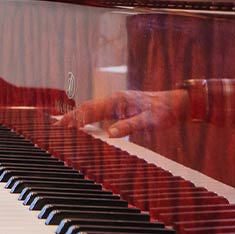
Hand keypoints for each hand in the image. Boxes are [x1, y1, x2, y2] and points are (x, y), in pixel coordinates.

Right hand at [56, 88, 188, 136]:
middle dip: (71, 117)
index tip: (61, 127)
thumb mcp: (150, 121)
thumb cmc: (165, 112)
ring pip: (92, 109)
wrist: (178, 103)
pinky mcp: (121, 108)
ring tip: (63, 126)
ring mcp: (117, 102)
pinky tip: (84, 125)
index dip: (75, 119)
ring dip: (78, 117)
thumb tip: (110, 134)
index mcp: (118, 100)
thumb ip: (130, 126)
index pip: (90, 110)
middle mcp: (115, 99)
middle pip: (87, 107)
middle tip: (56, 128)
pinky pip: (99, 112)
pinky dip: (88, 117)